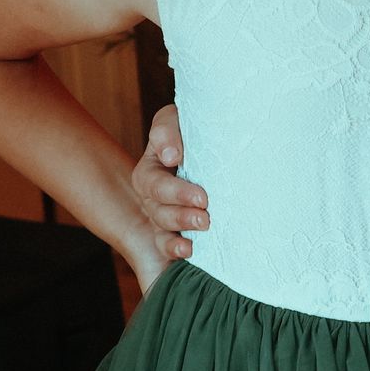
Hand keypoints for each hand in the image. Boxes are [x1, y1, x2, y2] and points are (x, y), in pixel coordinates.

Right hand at [128, 103, 206, 262]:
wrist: (218, 140)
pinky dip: (175, 249)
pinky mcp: (176, 228)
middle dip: (180, 214)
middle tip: (205, 216)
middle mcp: (154, 194)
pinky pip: (166, 244)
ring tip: (204, 228)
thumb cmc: (193, 128)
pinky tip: (190, 250)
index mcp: (151, 169)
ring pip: (162, 229)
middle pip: (157, 210)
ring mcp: (163, 212)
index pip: (153, 184)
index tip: (202, 197)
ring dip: (181, 231)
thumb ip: (166, 131)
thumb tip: (169, 157)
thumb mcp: (175, 120)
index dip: (175, 192)